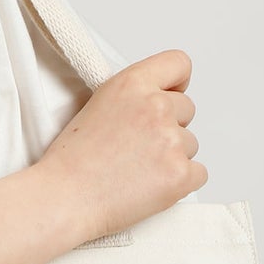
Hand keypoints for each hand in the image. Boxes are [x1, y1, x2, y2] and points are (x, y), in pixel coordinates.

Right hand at [36, 49, 205, 244]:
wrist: (64, 199)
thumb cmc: (72, 161)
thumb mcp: (97, 105)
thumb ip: (133, 97)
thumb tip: (159, 101)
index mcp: (132, 84)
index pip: (179, 64)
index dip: (176, 84)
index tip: (169, 97)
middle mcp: (156, 107)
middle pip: (187, 109)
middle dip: (170, 127)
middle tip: (138, 148)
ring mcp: (172, 141)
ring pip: (191, 144)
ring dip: (172, 157)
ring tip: (136, 171)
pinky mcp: (181, 174)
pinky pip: (199, 173)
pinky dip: (180, 183)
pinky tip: (150, 186)